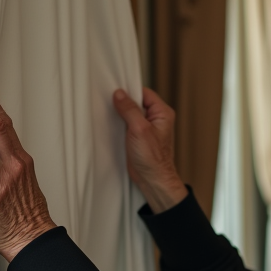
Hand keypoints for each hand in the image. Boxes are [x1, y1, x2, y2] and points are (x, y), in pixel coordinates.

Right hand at [113, 87, 187, 211]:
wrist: (153, 180)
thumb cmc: (153, 159)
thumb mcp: (139, 129)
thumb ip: (130, 110)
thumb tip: (119, 94)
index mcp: (162, 113)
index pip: (144, 93)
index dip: (130, 91)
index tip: (115, 91)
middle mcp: (156, 119)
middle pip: (136, 102)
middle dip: (123, 102)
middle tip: (109, 102)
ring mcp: (147, 128)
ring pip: (130, 114)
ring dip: (120, 114)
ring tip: (108, 113)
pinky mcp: (138, 137)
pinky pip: (127, 124)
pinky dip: (119, 123)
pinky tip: (110, 124)